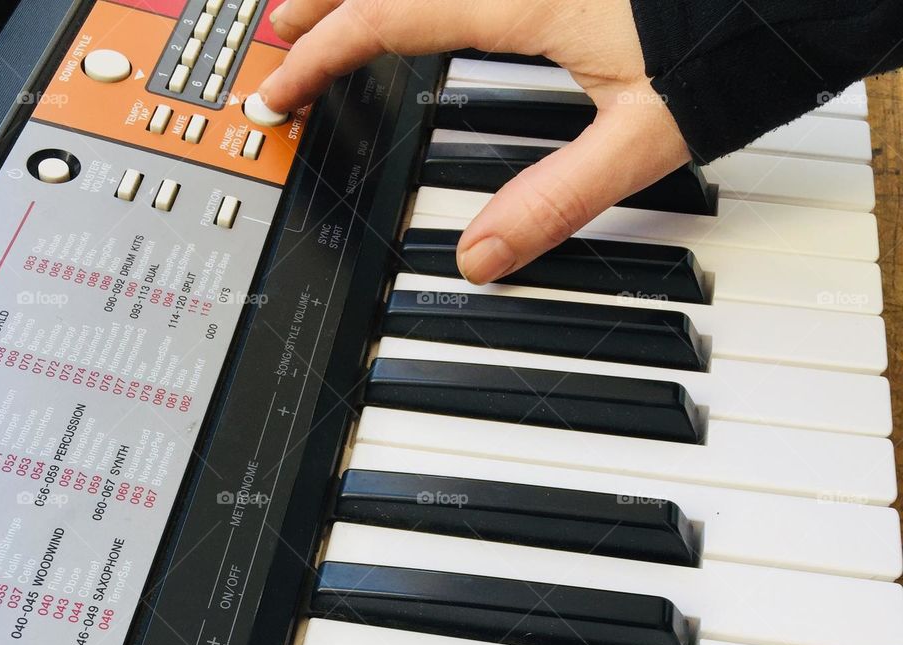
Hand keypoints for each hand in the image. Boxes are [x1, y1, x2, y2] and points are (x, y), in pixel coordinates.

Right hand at [259, 0, 689, 282]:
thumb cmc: (726, 48)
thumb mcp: (641, 139)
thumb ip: (555, 201)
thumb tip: (479, 259)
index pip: (389, 16)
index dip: (324, 53)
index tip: (283, 89)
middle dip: (322, 2)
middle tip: (277, 40)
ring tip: (329, 10)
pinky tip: (421, 3)